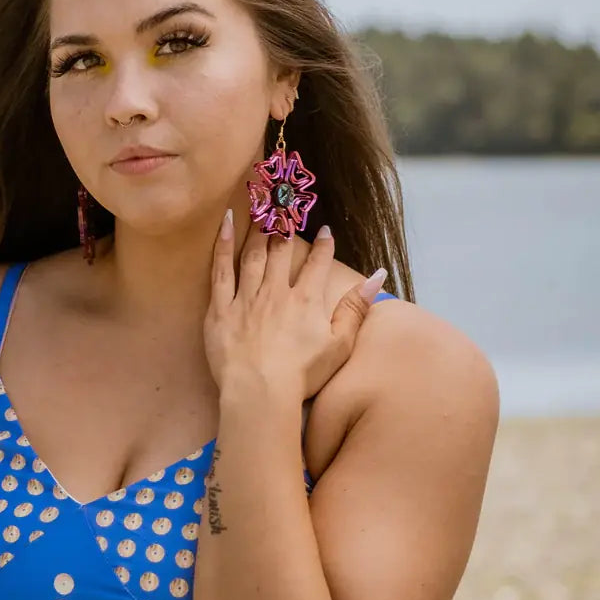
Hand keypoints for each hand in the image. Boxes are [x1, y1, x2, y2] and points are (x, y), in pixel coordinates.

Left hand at [204, 210, 387, 399]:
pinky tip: (226, 223)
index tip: (325, 229)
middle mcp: (275, 292)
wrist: (259, 391)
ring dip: (257, 229)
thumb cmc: (302, 374)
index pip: (317, 264)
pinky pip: (220, 270)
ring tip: (260, 209)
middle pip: (280, 252)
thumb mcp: (340, 344)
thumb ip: (356, 308)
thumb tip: (378, 276)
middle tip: (287, 207)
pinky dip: (223, 244)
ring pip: (251, 255)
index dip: (324, 245)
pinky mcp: (220, 309)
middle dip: (285, 227)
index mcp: (305, 300)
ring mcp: (245, 298)